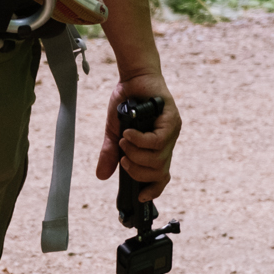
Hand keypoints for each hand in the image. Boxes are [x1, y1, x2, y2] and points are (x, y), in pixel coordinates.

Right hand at [95, 74, 179, 200]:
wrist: (133, 76)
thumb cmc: (126, 102)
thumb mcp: (114, 131)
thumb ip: (110, 153)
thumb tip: (101, 176)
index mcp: (156, 149)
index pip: (161, 177)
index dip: (153, 190)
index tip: (140, 197)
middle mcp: (167, 143)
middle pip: (158, 174)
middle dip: (137, 171)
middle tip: (123, 158)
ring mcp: (171, 132)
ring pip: (158, 160)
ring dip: (136, 154)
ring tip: (124, 140)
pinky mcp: (171, 121)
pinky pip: (157, 142)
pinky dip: (140, 141)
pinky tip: (128, 133)